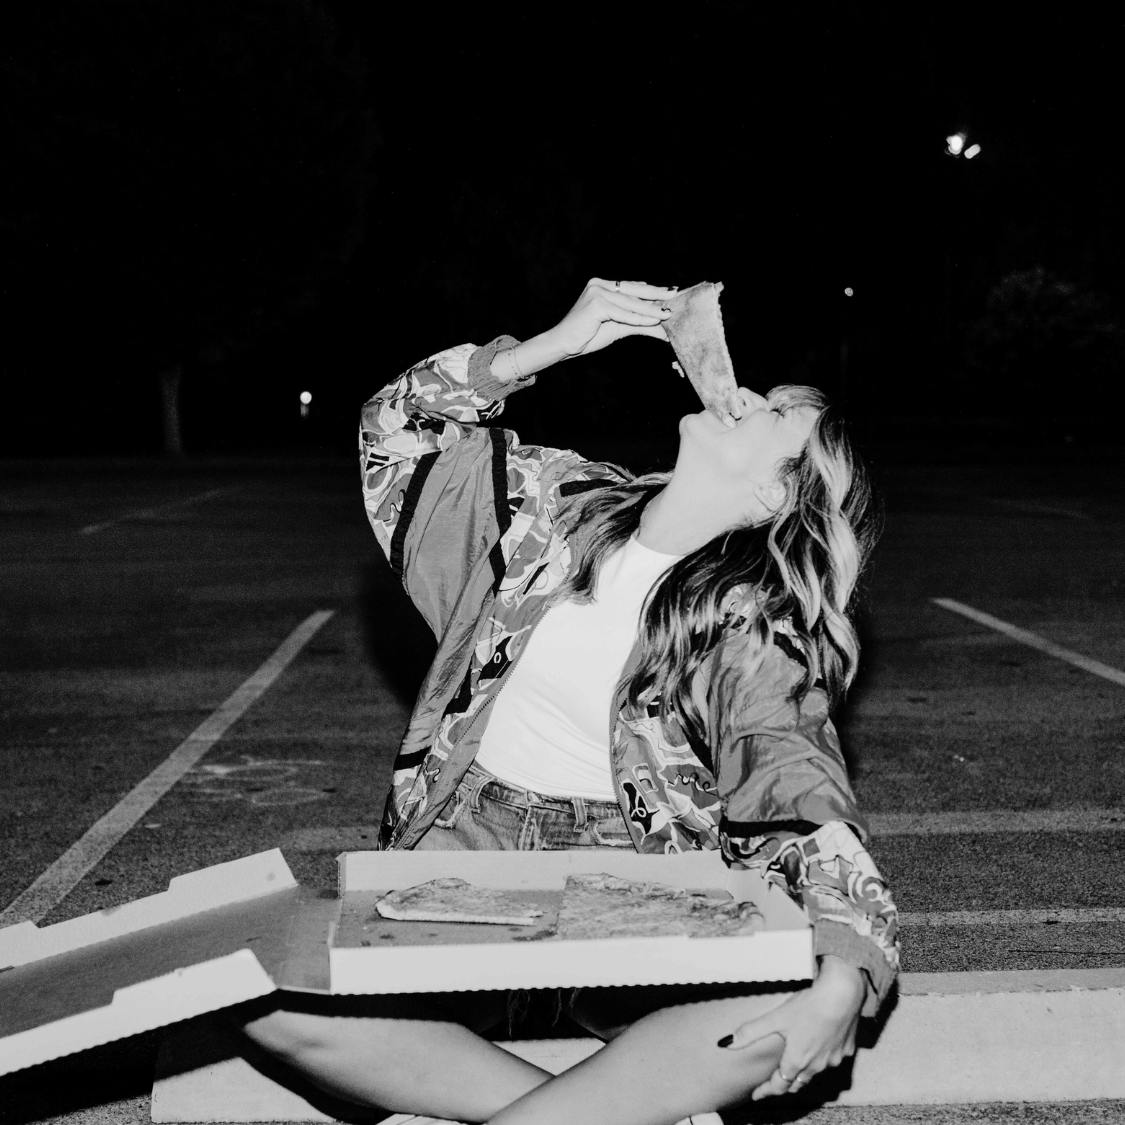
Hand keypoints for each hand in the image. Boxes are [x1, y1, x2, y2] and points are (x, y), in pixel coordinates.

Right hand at [546, 278, 675, 358]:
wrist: (563, 345)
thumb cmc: (588, 336)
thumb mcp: (619, 327)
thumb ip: (640, 323)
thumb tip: (663, 325)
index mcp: (604, 285)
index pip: (634, 288)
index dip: (653, 292)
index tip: (672, 294)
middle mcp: (600, 284)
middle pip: (635, 291)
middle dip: (657, 295)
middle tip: (676, 296)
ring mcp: (597, 292)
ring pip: (630, 303)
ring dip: (650, 309)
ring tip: (668, 314)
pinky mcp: (595, 304)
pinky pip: (622, 312)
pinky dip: (638, 318)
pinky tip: (653, 320)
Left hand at [719, 955, 864, 1099]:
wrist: (843, 994)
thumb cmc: (809, 1006)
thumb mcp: (776, 1018)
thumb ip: (751, 1032)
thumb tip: (726, 1043)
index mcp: (798, 1060)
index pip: (779, 1085)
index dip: (766, 1091)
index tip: (757, 1094)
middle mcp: (817, 1065)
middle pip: (798, 1082)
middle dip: (784, 1085)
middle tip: (773, 1084)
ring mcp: (834, 1059)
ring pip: (815, 1073)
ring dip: (803, 1073)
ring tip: (793, 1068)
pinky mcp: (846, 1049)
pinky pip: (832, 1060)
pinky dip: (822, 1058)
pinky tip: (819, 1048)